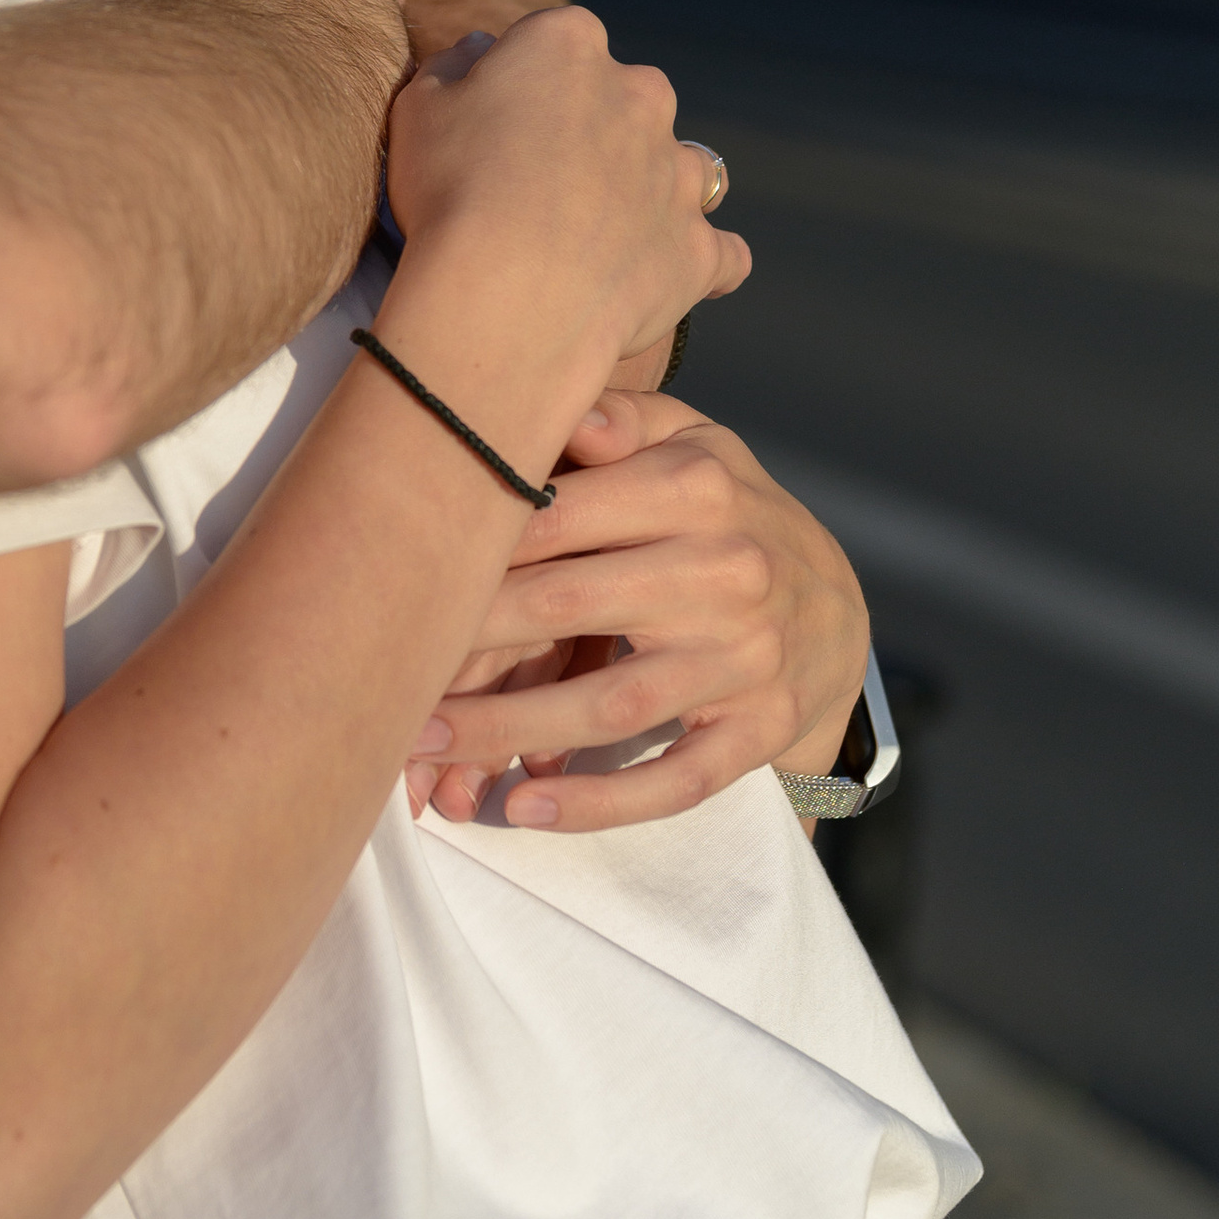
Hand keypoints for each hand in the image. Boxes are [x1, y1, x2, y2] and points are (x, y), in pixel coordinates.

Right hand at [384, 13, 750, 379]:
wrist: (506, 296)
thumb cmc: (451, 192)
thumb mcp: (419, 107)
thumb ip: (454, 66)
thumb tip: (482, 49)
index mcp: (568, 44)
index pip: (555, 41)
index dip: (523, 83)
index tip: (492, 126)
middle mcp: (640, 94)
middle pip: (628, 97)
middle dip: (598, 129)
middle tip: (542, 183)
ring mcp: (678, 173)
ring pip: (683, 167)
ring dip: (654, 187)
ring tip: (606, 231)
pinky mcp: (700, 248)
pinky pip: (719, 252)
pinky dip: (695, 260)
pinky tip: (662, 274)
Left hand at [403, 393, 868, 829]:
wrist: (839, 609)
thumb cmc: (730, 514)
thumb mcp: (696, 444)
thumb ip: (628, 421)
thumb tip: (571, 413)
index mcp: (698, 488)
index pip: (558, 517)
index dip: (471, 548)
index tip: (394, 575)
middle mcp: (726, 572)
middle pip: (569, 607)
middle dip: (466, 644)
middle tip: (379, 670)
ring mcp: (747, 660)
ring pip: (611, 705)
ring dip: (508, 731)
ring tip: (422, 745)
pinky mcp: (759, 732)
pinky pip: (675, 778)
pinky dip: (601, 801)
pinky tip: (525, 806)